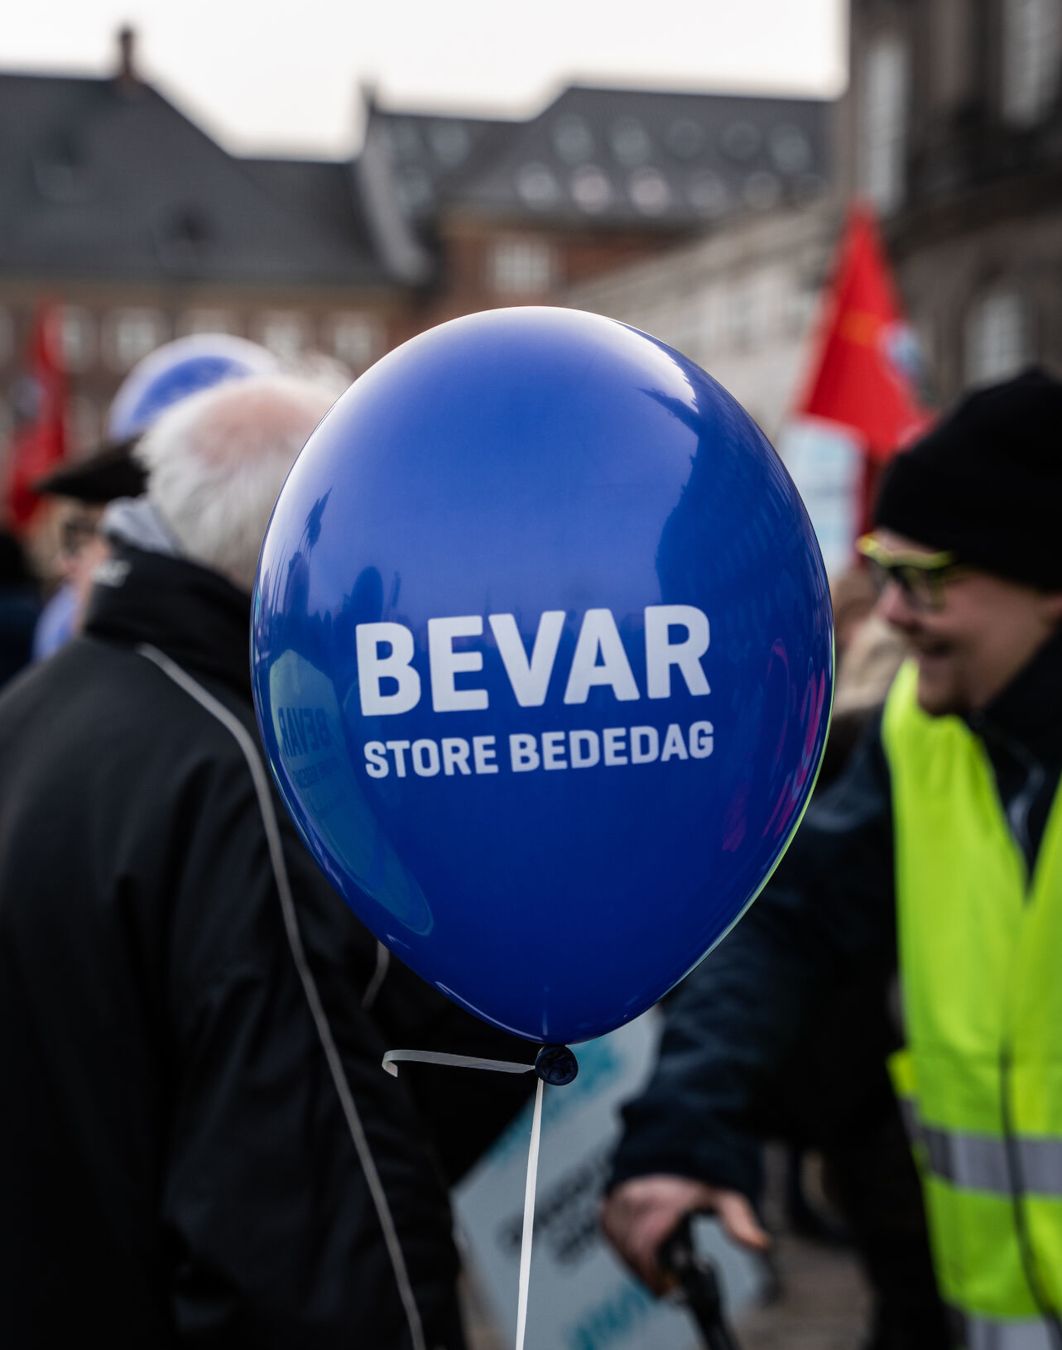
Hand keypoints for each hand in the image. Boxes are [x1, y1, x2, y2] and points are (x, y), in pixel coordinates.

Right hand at [600, 1173, 769, 1293]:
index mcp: (658, 1203)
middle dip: (650, 1272)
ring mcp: (617, 1200)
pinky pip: (610, 1234)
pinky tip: (640, 1245)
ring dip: (637, 1261)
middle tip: (667, 1283)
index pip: (646, 1252)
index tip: (668, 1290)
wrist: (670, 1141)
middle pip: (634, 1254)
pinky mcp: (608, 1202)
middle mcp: (633, 1200)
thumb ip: (739, 1221)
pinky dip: (623, 1246)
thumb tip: (761, 1244)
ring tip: (657, 1264)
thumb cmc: (698, 1171)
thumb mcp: (724, 1195)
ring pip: (621, 1246)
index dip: (655, 1277)